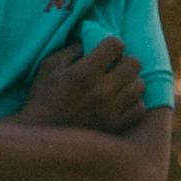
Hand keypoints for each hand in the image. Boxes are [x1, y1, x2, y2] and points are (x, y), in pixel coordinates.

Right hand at [21, 35, 146, 133]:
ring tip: (119, 84)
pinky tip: (121, 102)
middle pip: (134, 64)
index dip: (112, 43)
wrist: (42, 138)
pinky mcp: (115, 127)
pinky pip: (139, 109)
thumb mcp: (49, 66)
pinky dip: (133, 103)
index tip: (107, 49)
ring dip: (131, 81)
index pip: (115, 45)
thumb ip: (71, 50)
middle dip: (125, 60)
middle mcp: (101, 91)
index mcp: (84, 73)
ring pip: (139, 86)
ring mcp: (111, 110)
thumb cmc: (42, 98)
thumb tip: (91, 41)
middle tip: (115, 66)